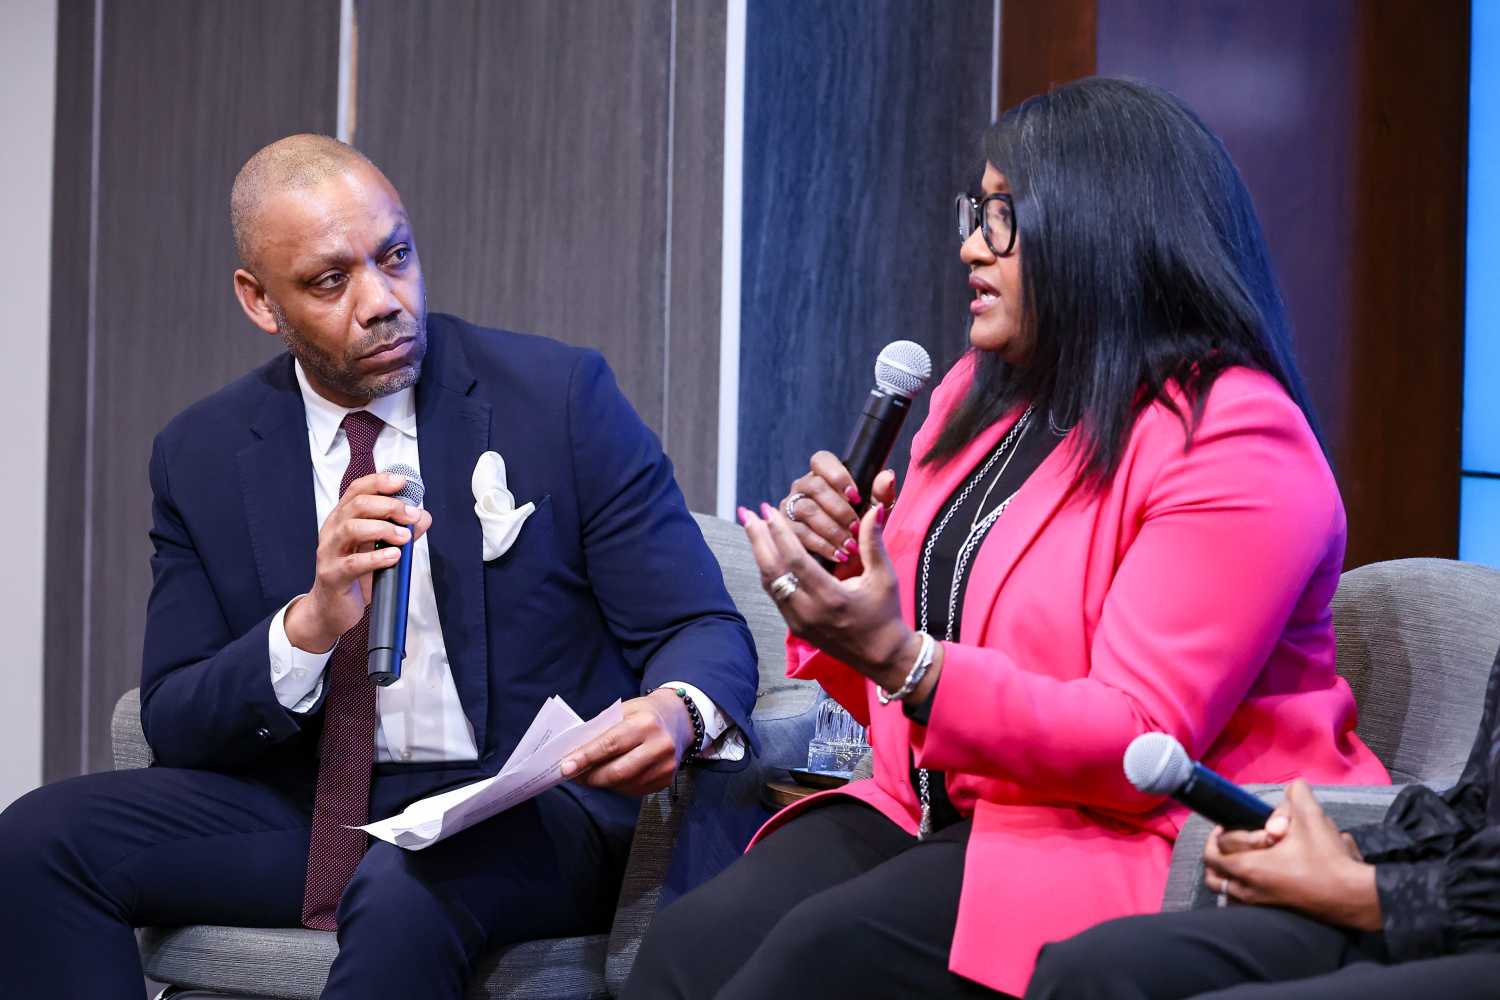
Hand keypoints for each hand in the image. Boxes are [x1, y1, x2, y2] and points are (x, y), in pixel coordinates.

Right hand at [285, 471, 432, 653]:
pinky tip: (394, 557)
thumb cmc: (355, 576)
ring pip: (351, 528)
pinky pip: (352, 563)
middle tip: (411, 516)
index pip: (357, 490)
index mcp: (342, 519)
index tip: (402, 482)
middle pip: (357, 505)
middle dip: (389, 506)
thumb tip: (422, 517)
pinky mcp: (332, 576)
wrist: (330, 610)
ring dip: (383, 528)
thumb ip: (401, 532)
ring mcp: (329, 553)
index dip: (379, 482)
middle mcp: (333, 531)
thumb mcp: (379, 549)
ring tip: (404, 537)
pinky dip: (376, 558)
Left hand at [559, 690, 694, 795]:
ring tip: (588, 776)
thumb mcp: (624, 711)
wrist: (679, 719)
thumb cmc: (644, 714)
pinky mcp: (667, 780)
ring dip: (602, 783)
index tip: (565, 767)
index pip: (611, 744)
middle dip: (590, 776)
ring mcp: (666, 765)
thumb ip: (603, 730)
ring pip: (624, 784)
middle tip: (572, 775)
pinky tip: (609, 778)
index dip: (586, 757)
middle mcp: (660, 746)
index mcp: (646, 723)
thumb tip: (575, 752)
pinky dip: (617, 786)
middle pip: (618, 771)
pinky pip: (634, 789)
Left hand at [740, 499, 933, 695]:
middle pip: (773, 570)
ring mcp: (799, 622)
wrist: (881, 656)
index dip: (779, 533)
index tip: (768, 510)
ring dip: (759, 554)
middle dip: (757, 539)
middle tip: (747, 514)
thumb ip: (873, 542)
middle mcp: (809, 612)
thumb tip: (873, 510)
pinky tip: (765, 553)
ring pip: (769, 583)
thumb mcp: (885, 577)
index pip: (796, 560)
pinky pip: (775, 595)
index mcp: (831, 598)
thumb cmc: (885, 614)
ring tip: (752, 528)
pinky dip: (768, 571)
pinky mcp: (796, 628)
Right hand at [780, 452, 897, 577]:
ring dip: (831, 529)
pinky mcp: (784, 530)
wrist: (851, 568)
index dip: (837, 476)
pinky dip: (822, 545)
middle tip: (856, 527)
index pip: (821, 460)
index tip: (856, 497)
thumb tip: (887, 476)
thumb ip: (881, 495)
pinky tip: (838, 555)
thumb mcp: (876, 516)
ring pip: (806, 509)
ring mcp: (791, 507)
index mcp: (823, 477)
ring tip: (850, 546)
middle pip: (814, 486)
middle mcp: (803, 488)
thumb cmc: (862, 534)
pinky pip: (798, 532)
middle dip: (838, 508)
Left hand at [1203, 780, 1380, 930]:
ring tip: (1242, 857)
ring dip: (1226, 874)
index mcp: (1249, 868)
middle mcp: (1249, 890)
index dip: (1219, 836)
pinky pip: (1243, 903)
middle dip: (1217, 855)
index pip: (1214, 852)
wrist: (1353, 896)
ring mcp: (1260, 905)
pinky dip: (1242, 889)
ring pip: (1226, 892)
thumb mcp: (1312, 818)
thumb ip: (1297, 794)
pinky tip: (1259, 875)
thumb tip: (1292, 786)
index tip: (1233, 826)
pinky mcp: (1274, 912)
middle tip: (1232, 841)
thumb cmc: (1328, 860)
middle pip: (1212, 876)